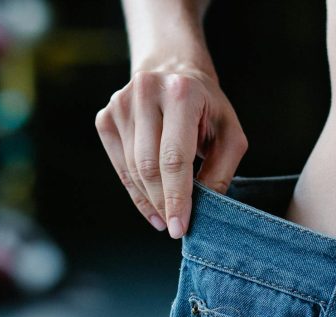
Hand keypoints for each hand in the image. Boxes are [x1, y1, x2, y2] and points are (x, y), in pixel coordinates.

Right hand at [95, 67, 248, 237]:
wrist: (173, 71)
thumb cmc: (207, 109)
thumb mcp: (230, 134)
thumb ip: (221, 171)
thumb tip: (205, 209)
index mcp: (182, 93)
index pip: (174, 157)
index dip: (176, 197)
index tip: (179, 227)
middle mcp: (146, 92)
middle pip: (149, 166)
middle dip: (163, 202)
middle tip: (176, 226)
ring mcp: (121, 104)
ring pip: (132, 169)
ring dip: (149, 200)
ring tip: (165, 216)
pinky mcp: (106, 117)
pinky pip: (120, 166)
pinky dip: (135, 190)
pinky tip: (151, 204)